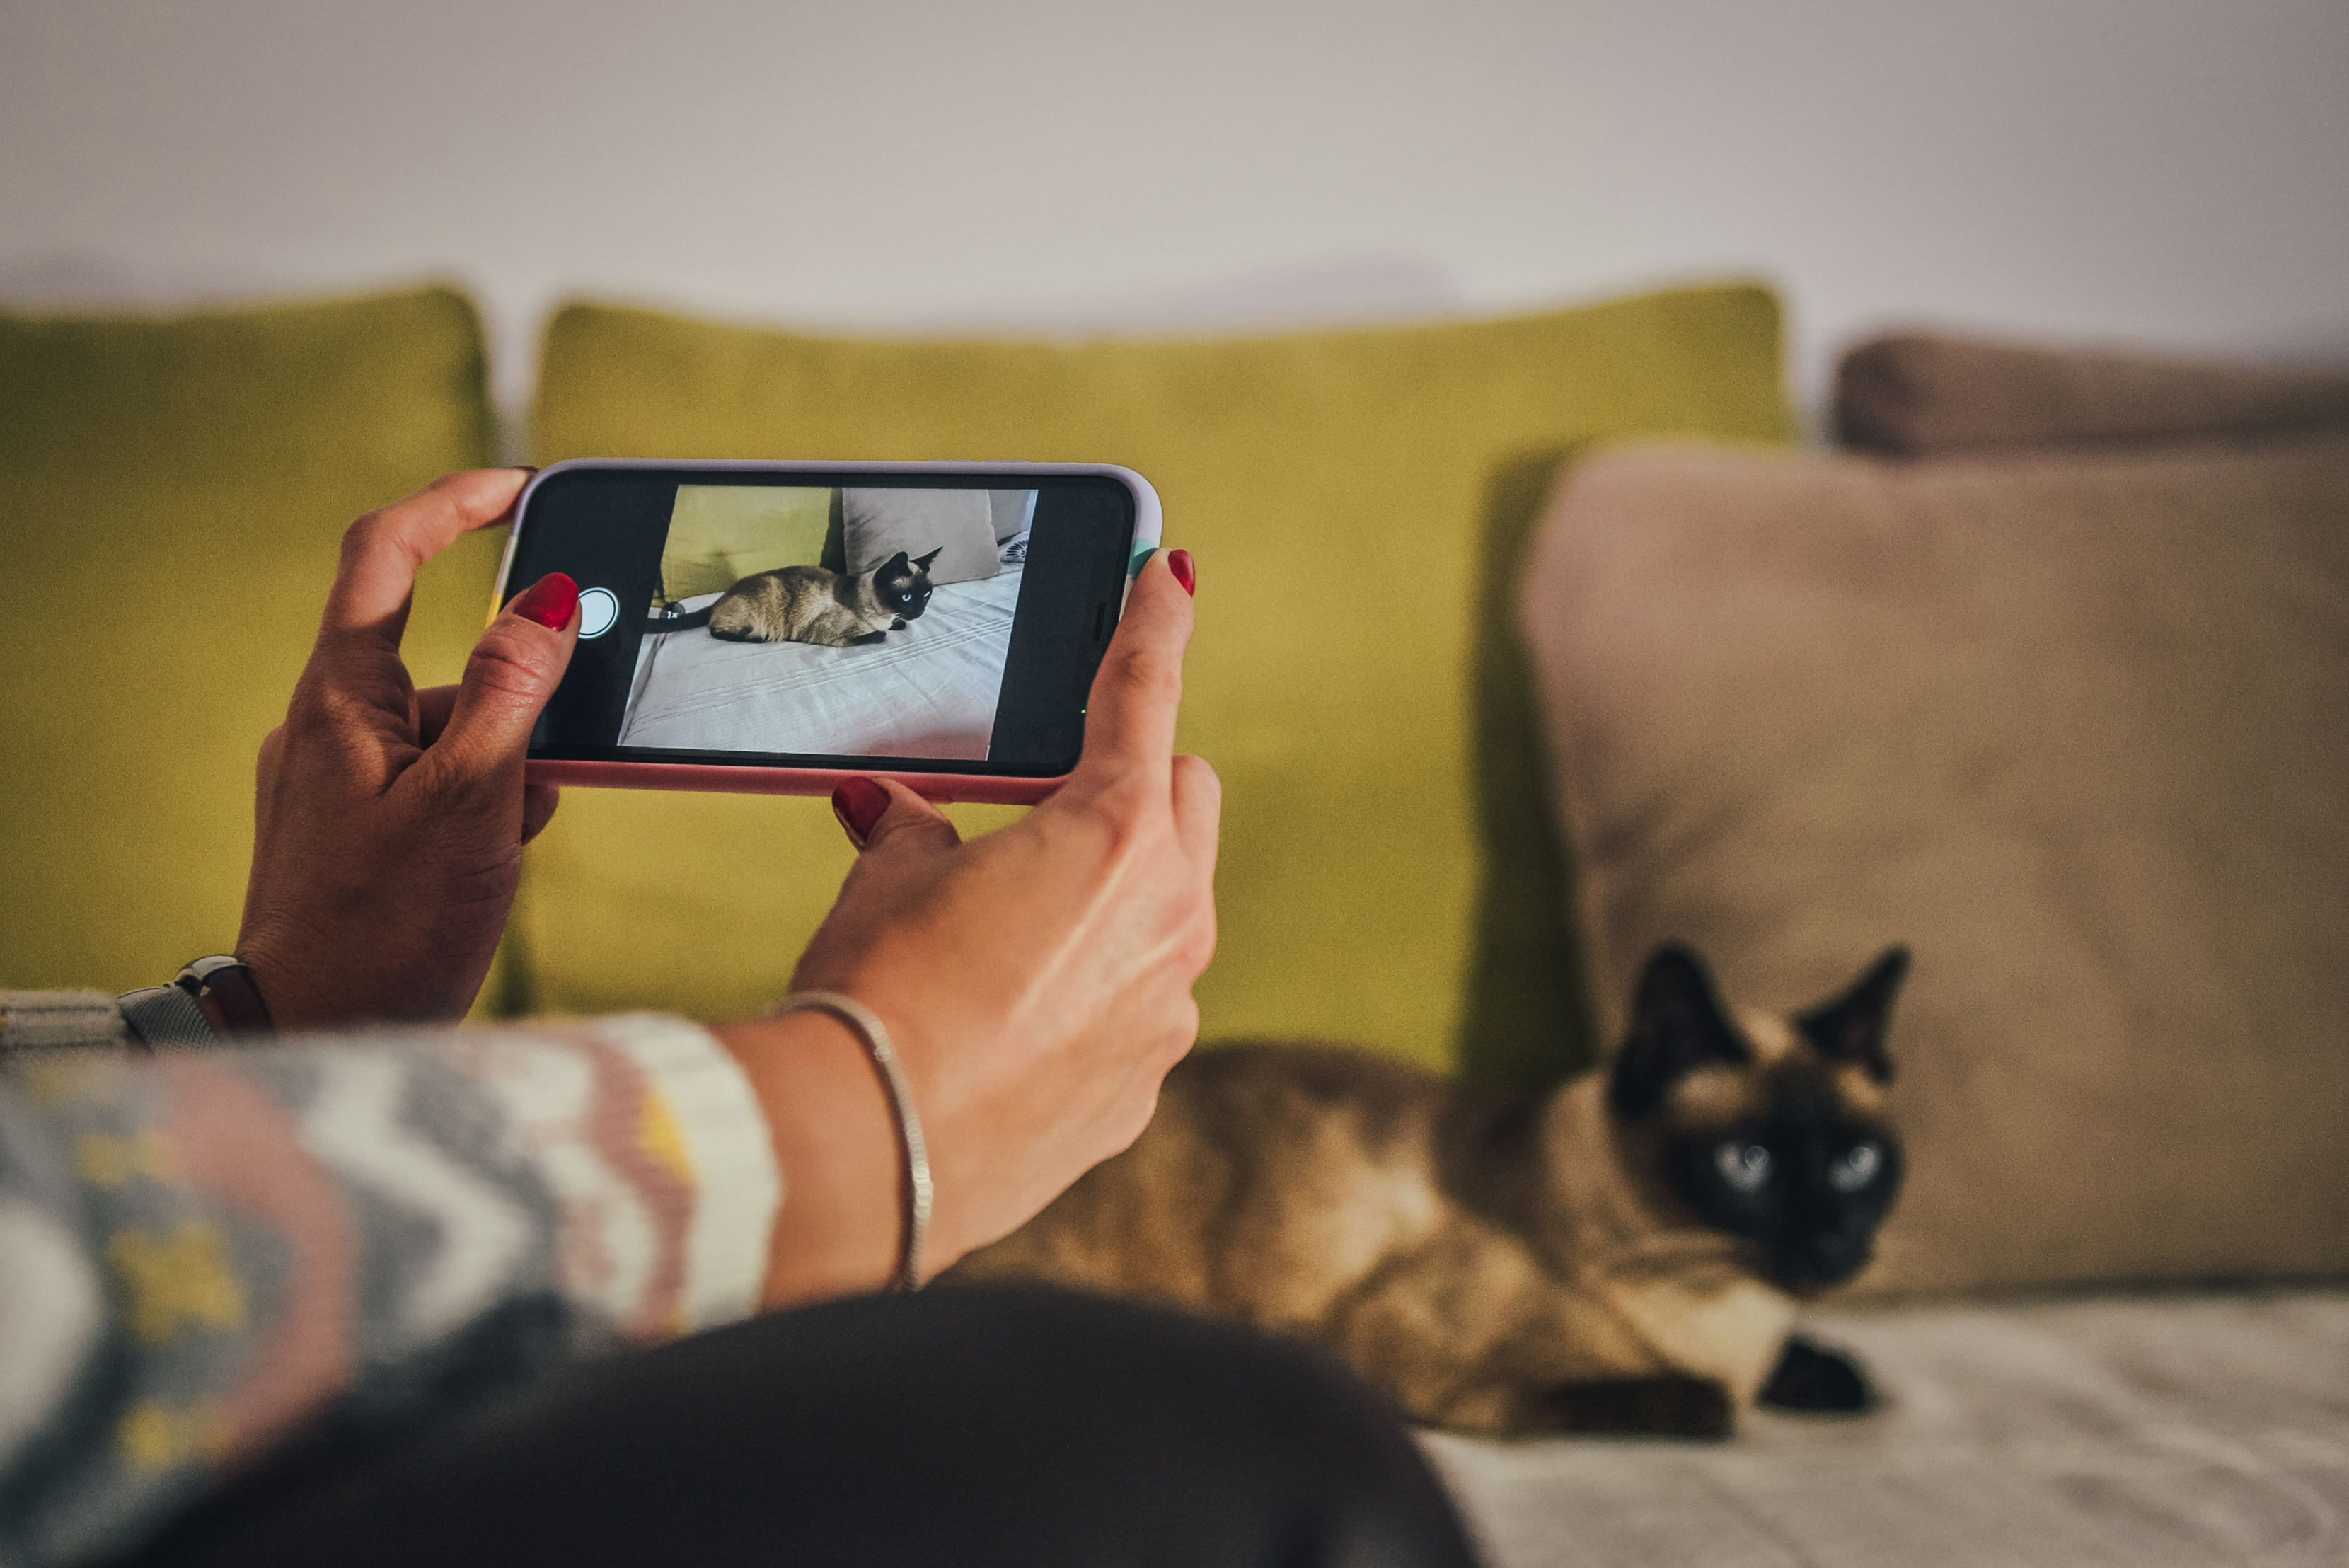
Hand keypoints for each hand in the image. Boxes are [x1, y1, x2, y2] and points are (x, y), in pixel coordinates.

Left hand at [238, 470, 579, 1030]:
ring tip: (523, 831)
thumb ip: (513, 691)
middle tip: (563, 748)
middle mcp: (333, 725)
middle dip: (523, 694)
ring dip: (515, 763)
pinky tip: (504, 853)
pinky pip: (444, 780)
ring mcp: (344, 778)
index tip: (521, 487)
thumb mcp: (471, 798)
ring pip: (457, 728)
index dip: (452, 504)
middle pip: (445, 656)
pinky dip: (492, 801)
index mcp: (342, 698)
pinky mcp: (362, 828)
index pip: (385, 554)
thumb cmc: (385, 927)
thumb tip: (547, 598)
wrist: (319, 1036)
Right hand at [715, 549, 1218, 1304]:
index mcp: (1115, 833)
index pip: (1144, 694)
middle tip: (1055, 800)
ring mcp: (1168, 1010)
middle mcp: (1170, 917)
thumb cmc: (878, 998)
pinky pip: (1139, 1009)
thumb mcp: (885, 885)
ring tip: (1010, 931)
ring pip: (1171, 913)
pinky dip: (1093, 994)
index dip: (1152, 626)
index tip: (1170, 577)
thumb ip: (913, 833)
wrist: (870, 1154)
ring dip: (1114, 899)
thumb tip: (895, 814)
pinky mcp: (1143, 1087)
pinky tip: (1011, 1022)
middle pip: (1186, 802)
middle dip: (1136, 784)